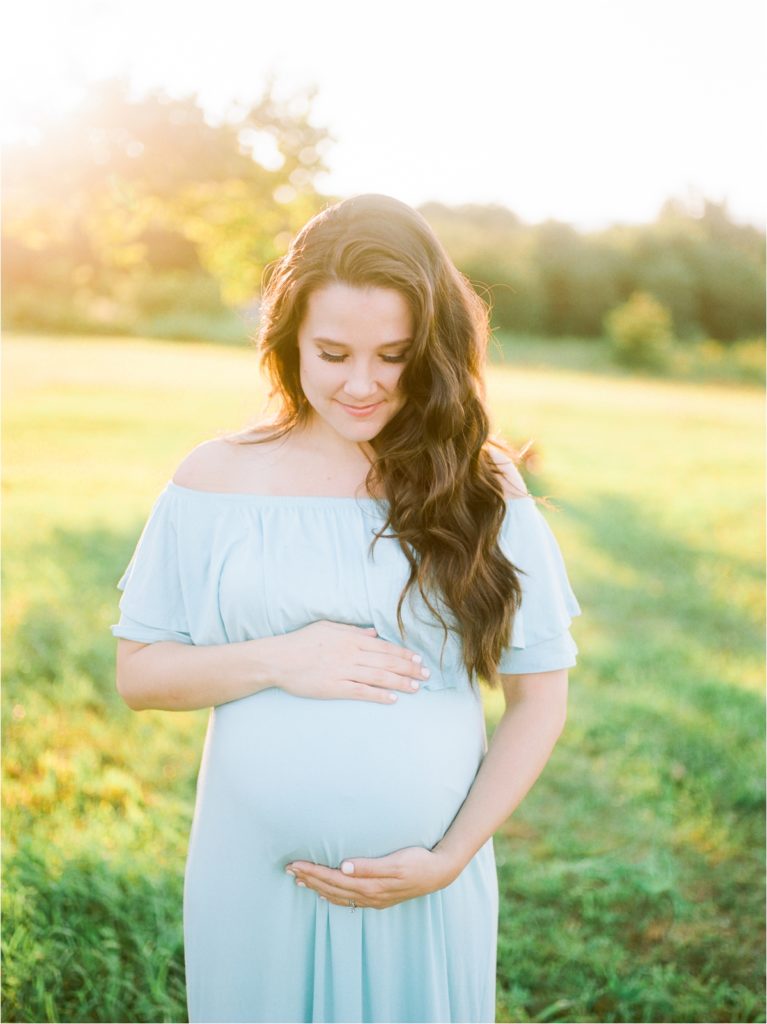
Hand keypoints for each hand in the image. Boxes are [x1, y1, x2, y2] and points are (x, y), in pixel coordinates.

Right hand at [273, 620, 430, 704]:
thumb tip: (373, 633)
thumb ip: (352, 631)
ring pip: (378, 677)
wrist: (278, 659)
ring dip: (400, 682)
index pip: (384, 647)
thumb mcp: (328, 628)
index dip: (403, 654)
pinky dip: (379, 695)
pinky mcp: (334, 688)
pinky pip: (361, 692)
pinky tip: (393, 699)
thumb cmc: (302, 642)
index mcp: (350, 639)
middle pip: (386, 662)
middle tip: (426, 675)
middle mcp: (350, 654)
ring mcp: (343, 672)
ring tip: (417, 688)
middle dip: (409, 668)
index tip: (418, 660)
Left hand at [284, 846, 460, 908]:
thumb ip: (369, 866)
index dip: (313, 872)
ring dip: (318, 888)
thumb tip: (343, 867)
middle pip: (332, 889)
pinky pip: (349, 900)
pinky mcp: (378, 898)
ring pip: (338, 896)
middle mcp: (369, 895)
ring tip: (300, 880)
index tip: (295, 864)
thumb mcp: (396, 862)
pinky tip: (326, 892)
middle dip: (309, 879)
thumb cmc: (418, 862)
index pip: (334, 879)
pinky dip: (333, 896)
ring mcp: (374, 899)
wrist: (439, 873)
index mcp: (371, 885)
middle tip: (289, 870)